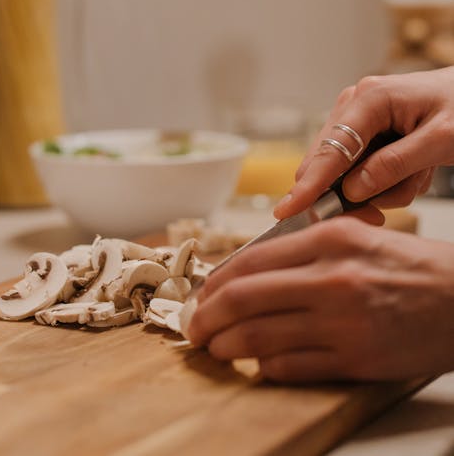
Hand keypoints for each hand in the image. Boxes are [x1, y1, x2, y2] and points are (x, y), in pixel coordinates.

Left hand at [188, 218, 453, 381]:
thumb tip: (250, 269)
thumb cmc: (410, 267)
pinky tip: (259, 364)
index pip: (250, 260)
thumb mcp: (357, 236)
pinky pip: (290, 366)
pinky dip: (265, 367)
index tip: (202, 293)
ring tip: (215, 348)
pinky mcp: (355, 359)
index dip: (214, 282)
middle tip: (194, 327)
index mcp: (329, 239)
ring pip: (258, 337)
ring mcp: (342, 321)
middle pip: (242, 298)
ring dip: (226, 346)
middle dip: (206, 316)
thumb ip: (304, 249)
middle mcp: (330, 277)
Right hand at [275, 68, 453, 222]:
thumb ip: (396, 164)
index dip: (309, 184)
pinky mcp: (366, 130)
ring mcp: (358, 116)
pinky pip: (362, 169)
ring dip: (383, 187)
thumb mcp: (442, 139)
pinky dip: (388, 180)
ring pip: (347, 172)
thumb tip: (353, 189)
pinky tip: (414, 170)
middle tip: (379, 215)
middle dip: (357, 193)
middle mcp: (355, 102)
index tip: (287, 209)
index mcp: (371, 97)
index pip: (331, 149)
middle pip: (331, 164)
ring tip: (419, 174)